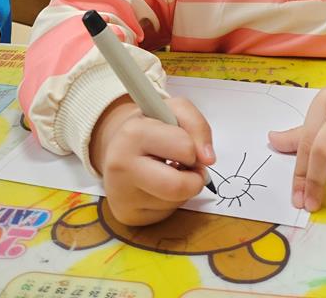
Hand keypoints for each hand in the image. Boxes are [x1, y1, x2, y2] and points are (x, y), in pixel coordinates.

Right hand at [89, 95, 214, 225]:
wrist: (117, 147)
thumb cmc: (150, 127)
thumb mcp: (173, 110)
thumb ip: (197, 125)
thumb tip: (208, 159)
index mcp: (133, 133)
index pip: (184, 148)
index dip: (193, 148)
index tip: (187, 146)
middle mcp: (121, 165)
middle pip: (178, 187)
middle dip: (195, 179)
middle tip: (191, 169)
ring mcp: (121, 194)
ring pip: (175, 201)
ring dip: (183, 188)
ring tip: (168, 172)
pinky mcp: (126, 215)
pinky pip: (164, 213)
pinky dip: (171, 201)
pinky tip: (158, 186)